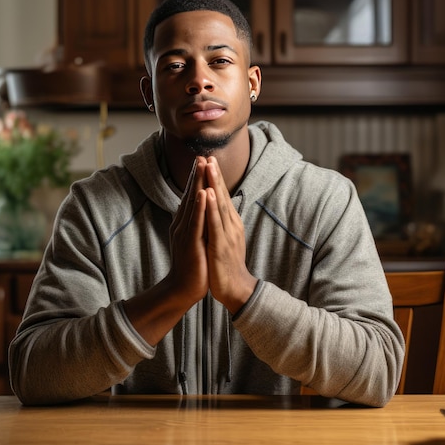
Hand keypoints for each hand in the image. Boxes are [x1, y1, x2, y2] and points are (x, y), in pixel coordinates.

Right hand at [165, 158, 208, 304]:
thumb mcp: (194, 240)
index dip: (197, 179)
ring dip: (197, 183)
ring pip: (192, 203)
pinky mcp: (190, 243)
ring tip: (202, 165)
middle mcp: (182, 224)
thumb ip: (196, 225)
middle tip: (201, 155)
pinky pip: (195, 221)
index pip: (192, 197)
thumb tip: (200, 212)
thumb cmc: (192, 266)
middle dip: (196, 175)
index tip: (203, 161)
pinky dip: (199, 206)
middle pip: (190, 194)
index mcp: (185, 223)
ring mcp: (185, 232)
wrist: (182, 289)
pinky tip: (202, 192)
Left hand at [203, 157, 256, 313]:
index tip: (208, 161)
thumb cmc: (227, 265)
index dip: (215, 179)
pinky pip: (216, 223)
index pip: (222, 196)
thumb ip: (222, 224)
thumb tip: (217, 211)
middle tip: (208, 155)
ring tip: (209, 167)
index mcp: (230, 223)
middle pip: (222, 195)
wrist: (236, 289)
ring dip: (214, 184)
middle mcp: (231, 225)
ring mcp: (227, 234)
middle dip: (215, 175)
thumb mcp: (225, 239)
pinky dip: (212, 208)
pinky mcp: (221, 245)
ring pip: (220, 205)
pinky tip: (208, 194)